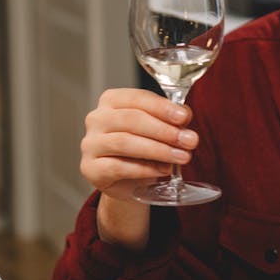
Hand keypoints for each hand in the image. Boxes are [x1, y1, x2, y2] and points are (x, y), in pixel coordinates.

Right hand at [80, 88, 198, 201]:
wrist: (130, 182)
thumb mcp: (160, 130)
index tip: (184, 117)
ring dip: (158, 150)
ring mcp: (90, 144)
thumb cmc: (144, 149)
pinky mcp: (90, 168)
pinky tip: (163, 170)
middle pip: (131, 119)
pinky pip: (118, 167)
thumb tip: (184, 115)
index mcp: (112, 100)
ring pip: (124, 142)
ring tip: (181, 157)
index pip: (138, 98)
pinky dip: (145, 169)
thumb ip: (172, 119)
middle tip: (189, 140)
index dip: (162, 107)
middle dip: (164, 130)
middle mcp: (97, 119)